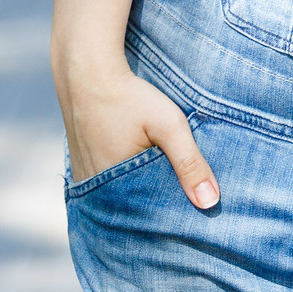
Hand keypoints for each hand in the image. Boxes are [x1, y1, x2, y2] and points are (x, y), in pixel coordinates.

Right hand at [55, 54, 218, 207]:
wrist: (87, 72)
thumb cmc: (130, 97)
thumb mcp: (168, 125)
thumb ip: (190, 162)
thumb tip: (211, 202)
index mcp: (115, 188)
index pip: (149, 219)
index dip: (169, 218)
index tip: (190, 218)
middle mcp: (95, 190)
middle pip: (132, 212)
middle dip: (155, 211)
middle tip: (180, 207)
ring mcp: (84, 179)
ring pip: (118, 199)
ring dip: (137, 198)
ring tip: (160, 190)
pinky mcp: (81, 167)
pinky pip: (105, 188)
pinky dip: (122, 186)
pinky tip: (137, 176)